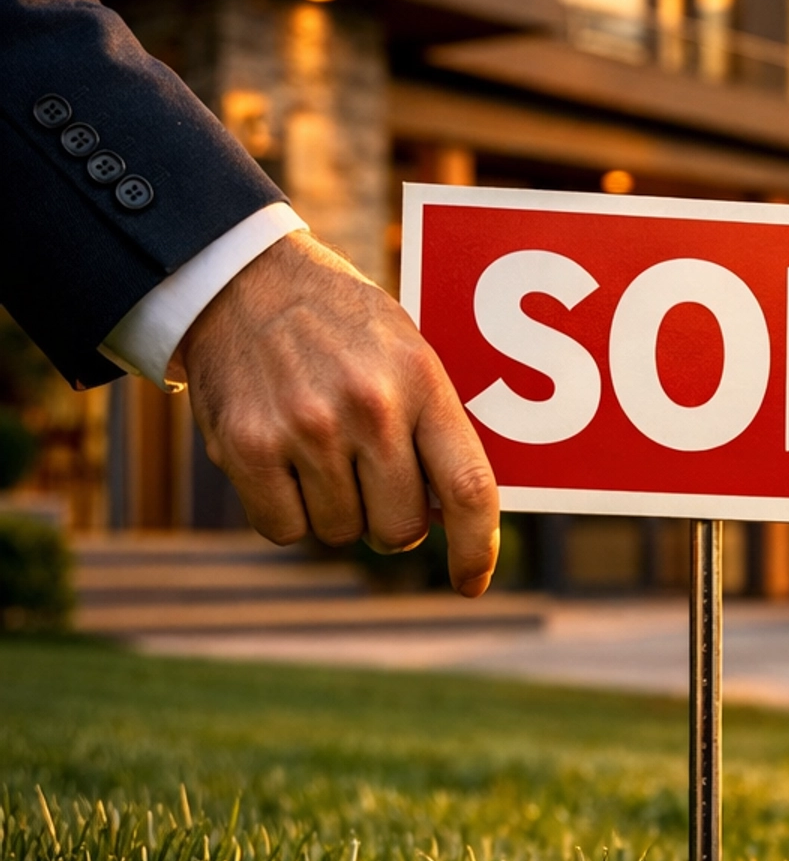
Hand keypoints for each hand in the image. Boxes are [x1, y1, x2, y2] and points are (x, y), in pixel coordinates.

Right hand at [177, 230, 499, 596]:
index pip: (467, 488)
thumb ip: (430, 426)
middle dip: (393, 522)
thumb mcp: (405, 351)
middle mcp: (368, 407)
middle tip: (373, 483)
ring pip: (341, 532)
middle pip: (401, 527)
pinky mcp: (248, 447)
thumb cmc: (338, 323)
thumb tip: (449, 520)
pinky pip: (284, 529)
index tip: (470, 583)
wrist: (241, 277)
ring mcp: (306, 428)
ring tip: (321, 452)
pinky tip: (283, 463)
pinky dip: (287, 512)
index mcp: (420, 380)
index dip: (476, 548)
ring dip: (336, 511)